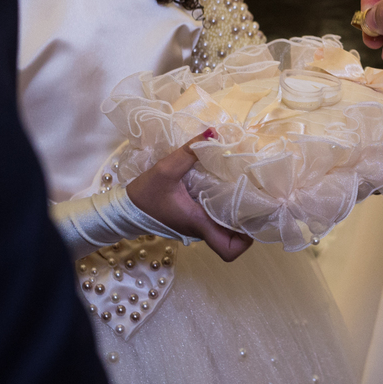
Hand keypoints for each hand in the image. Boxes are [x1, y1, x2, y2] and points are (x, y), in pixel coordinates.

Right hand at [126, 130, 253, 261]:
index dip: (246, 240)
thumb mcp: (165, 169)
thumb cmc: (145, 194)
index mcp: (199, 223)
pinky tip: (230, 187)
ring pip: (227, 229)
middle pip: (234, 240)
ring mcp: (198, 226)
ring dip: (239, 214)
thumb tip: (214, 133)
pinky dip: (227, 208)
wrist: (125, 208)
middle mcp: (202, 229)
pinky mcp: (194, 218)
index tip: (253, 218)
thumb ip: (189, 151)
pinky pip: (217, 219)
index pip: (228, 250)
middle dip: (249, 223)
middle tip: (257, 198)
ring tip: (248, 189)